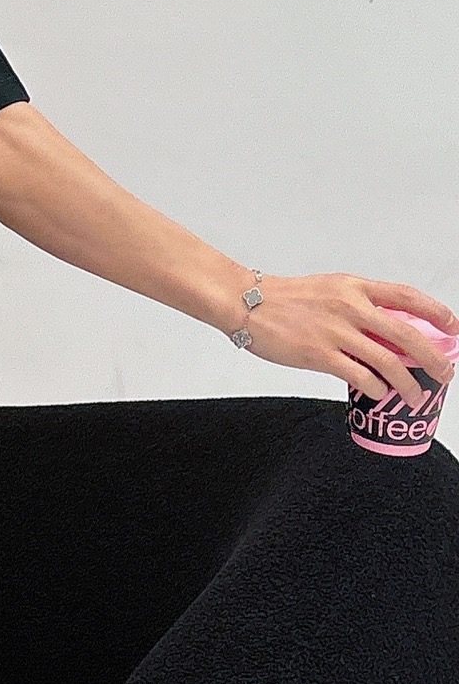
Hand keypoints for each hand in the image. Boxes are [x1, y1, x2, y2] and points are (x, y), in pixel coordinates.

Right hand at [241, 274, 456, 410]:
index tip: (453, 327)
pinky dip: (376, 388)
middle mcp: (349, 307)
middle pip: (406, 334)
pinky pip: (360, 377)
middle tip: (445, 372)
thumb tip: (386, 332)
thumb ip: (358, 306)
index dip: (436, 312)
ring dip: (408, 383)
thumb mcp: (329, 290)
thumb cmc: (285, 298)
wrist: (246, 302)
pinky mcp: (318, 354)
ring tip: (415, 396)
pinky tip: (379, 394)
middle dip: (433, 357)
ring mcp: (335, 331)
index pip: (407, 297)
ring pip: (388, 362)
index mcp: (354, 287)